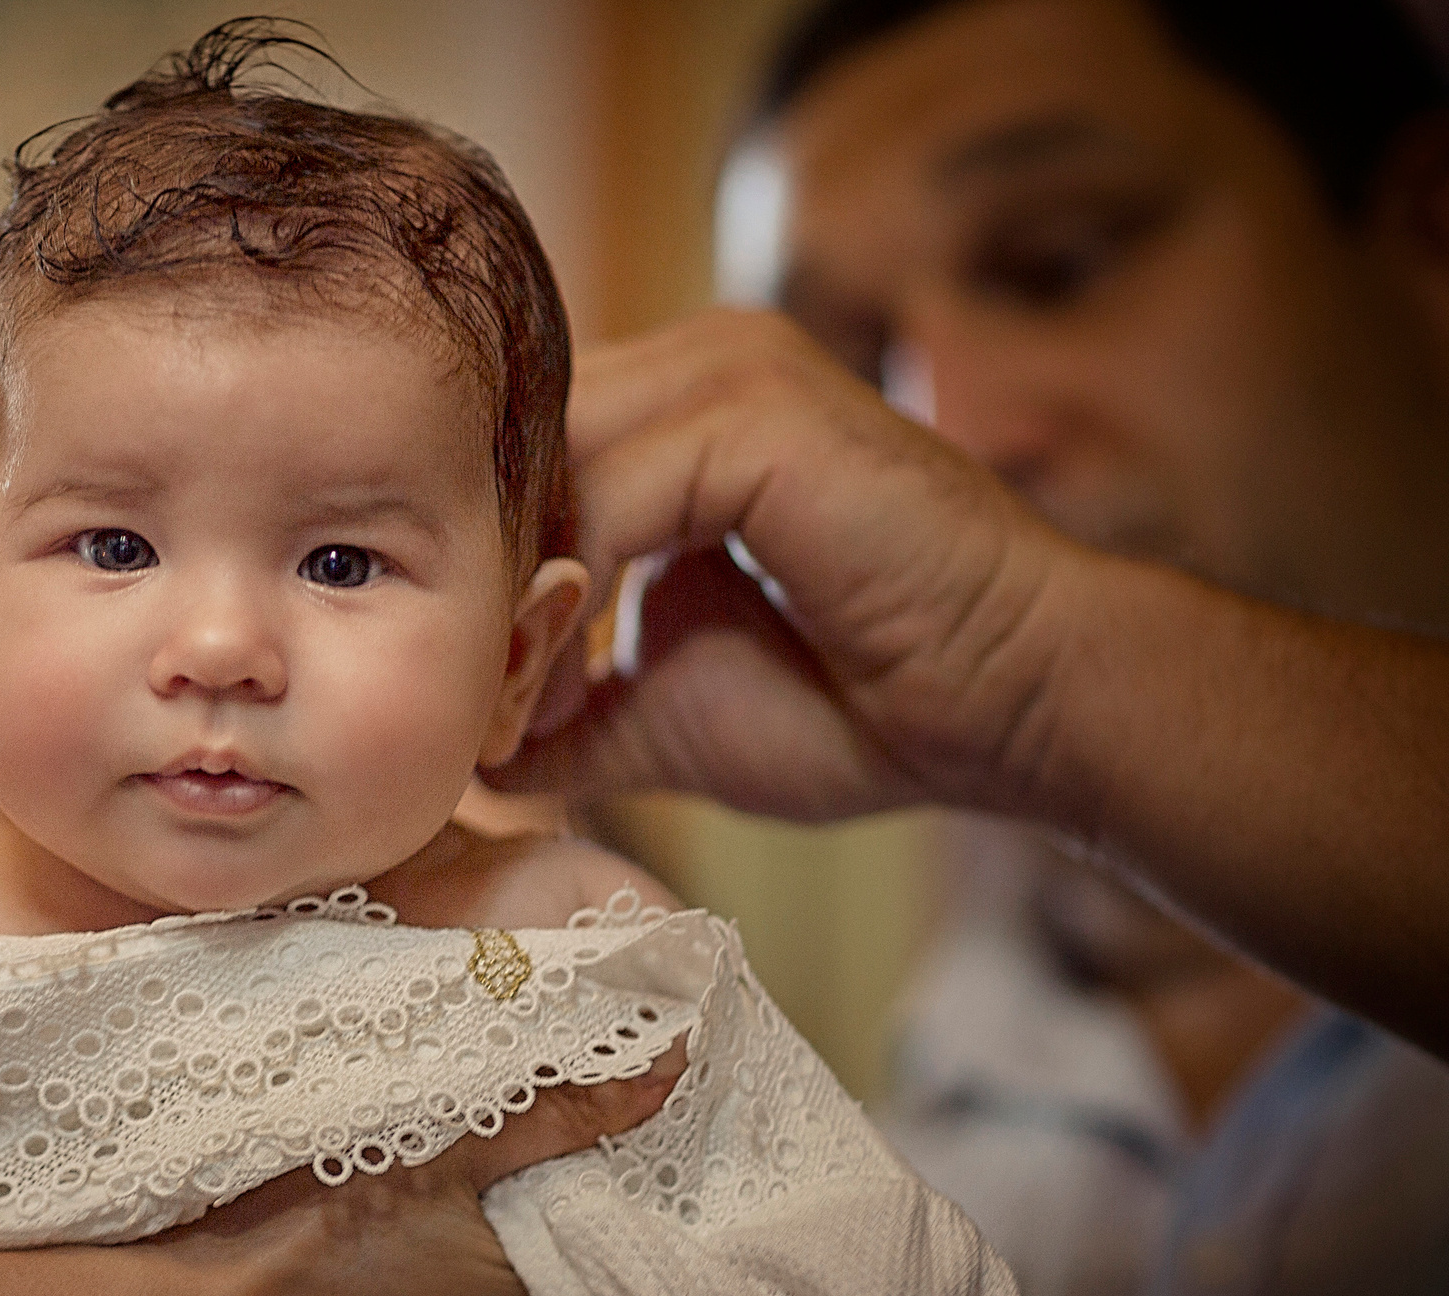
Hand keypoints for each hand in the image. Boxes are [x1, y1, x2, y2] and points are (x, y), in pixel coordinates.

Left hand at [490, 307, 1081, 824]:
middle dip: (475, 580)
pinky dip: (565, 600)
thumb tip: (465, 752)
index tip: (460, 699)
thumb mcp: (667, 712)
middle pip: (510, 449)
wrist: (1013, 711)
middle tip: (461, 706)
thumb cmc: (865, 708)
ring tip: (507, 710)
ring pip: (544, 469)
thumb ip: (567, 710)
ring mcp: (733, 371)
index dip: (472, 573)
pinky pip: (606, 496)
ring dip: (511, 598)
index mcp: (675, 408)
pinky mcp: (759, 415)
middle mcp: (697, 364)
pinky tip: (563, 691)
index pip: (513, 456)